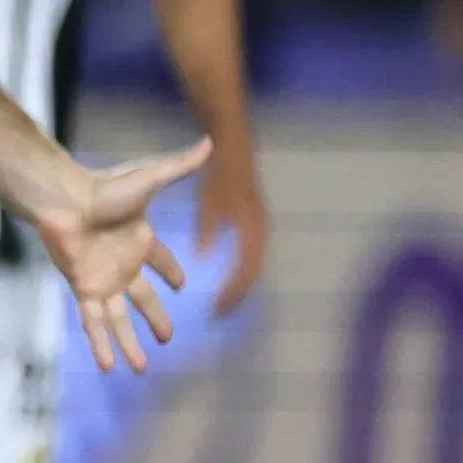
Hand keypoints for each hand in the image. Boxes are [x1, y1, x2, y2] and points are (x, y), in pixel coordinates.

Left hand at [37, 134, 212, 373]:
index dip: (172, 271)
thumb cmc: (103, 188)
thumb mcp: (150, 178)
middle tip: (168, 338)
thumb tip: (209, 142)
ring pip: (119, 320)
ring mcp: (103, 279)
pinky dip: (101, 344)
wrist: (65, 200)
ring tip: (140, 369)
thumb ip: (180, 165)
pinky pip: (95, 322)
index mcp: (140, 241)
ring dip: (129, 344)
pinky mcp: (86, 288)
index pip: (161, 261)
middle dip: (155, 319)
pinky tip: (108, 366)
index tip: (183, 284)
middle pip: (143, 300)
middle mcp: (122, 265)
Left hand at [197, 144, 270, 313]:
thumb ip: (208, 226)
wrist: (230, 149)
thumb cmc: (219, 174)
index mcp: (252, 227)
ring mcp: (255, 227)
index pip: (246, 267)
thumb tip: (204, 255)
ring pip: (250, 264)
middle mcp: (258, 230)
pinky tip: (222, 280)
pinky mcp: (248, 224)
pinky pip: (244, 255)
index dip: (233, 289)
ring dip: (237, 284)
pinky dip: (236, 271)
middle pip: (252, 270)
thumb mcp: (209, 200)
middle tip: (220, 314)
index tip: (218, 307)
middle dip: (237, 293)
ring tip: (222, 305)